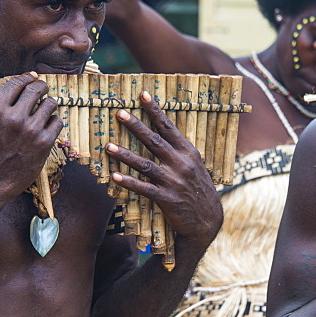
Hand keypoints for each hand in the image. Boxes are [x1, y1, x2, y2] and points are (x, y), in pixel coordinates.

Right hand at [0, 73, 61, 202]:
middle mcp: (15, 117)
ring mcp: (31, 130)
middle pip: (36, 89)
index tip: (32, 77)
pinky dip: (54, 121)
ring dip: (49, 103)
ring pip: (50, 103)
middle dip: (40, 86)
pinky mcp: (44, 143)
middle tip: (42, 89)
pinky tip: (48, 124)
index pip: (17, 82)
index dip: (26, 77)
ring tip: (46, 107)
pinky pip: (57, 122)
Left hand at [104, 91, 222, 242]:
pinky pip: (144, 188)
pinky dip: (129, 182)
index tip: (142, 95)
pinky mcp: (167, 199)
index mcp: (189, 152)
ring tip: (108, 146)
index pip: (168, 127)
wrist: (207, 221)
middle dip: (135, 126)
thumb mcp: (195, 166)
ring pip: (145, 164)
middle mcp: (181, 164)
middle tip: (120, 113)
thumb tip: (163, 133)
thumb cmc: (198, 190)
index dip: (155, 111)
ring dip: (125, 154)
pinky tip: (114, 176)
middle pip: (154, 141)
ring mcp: (173, 181)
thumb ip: (180, 151)